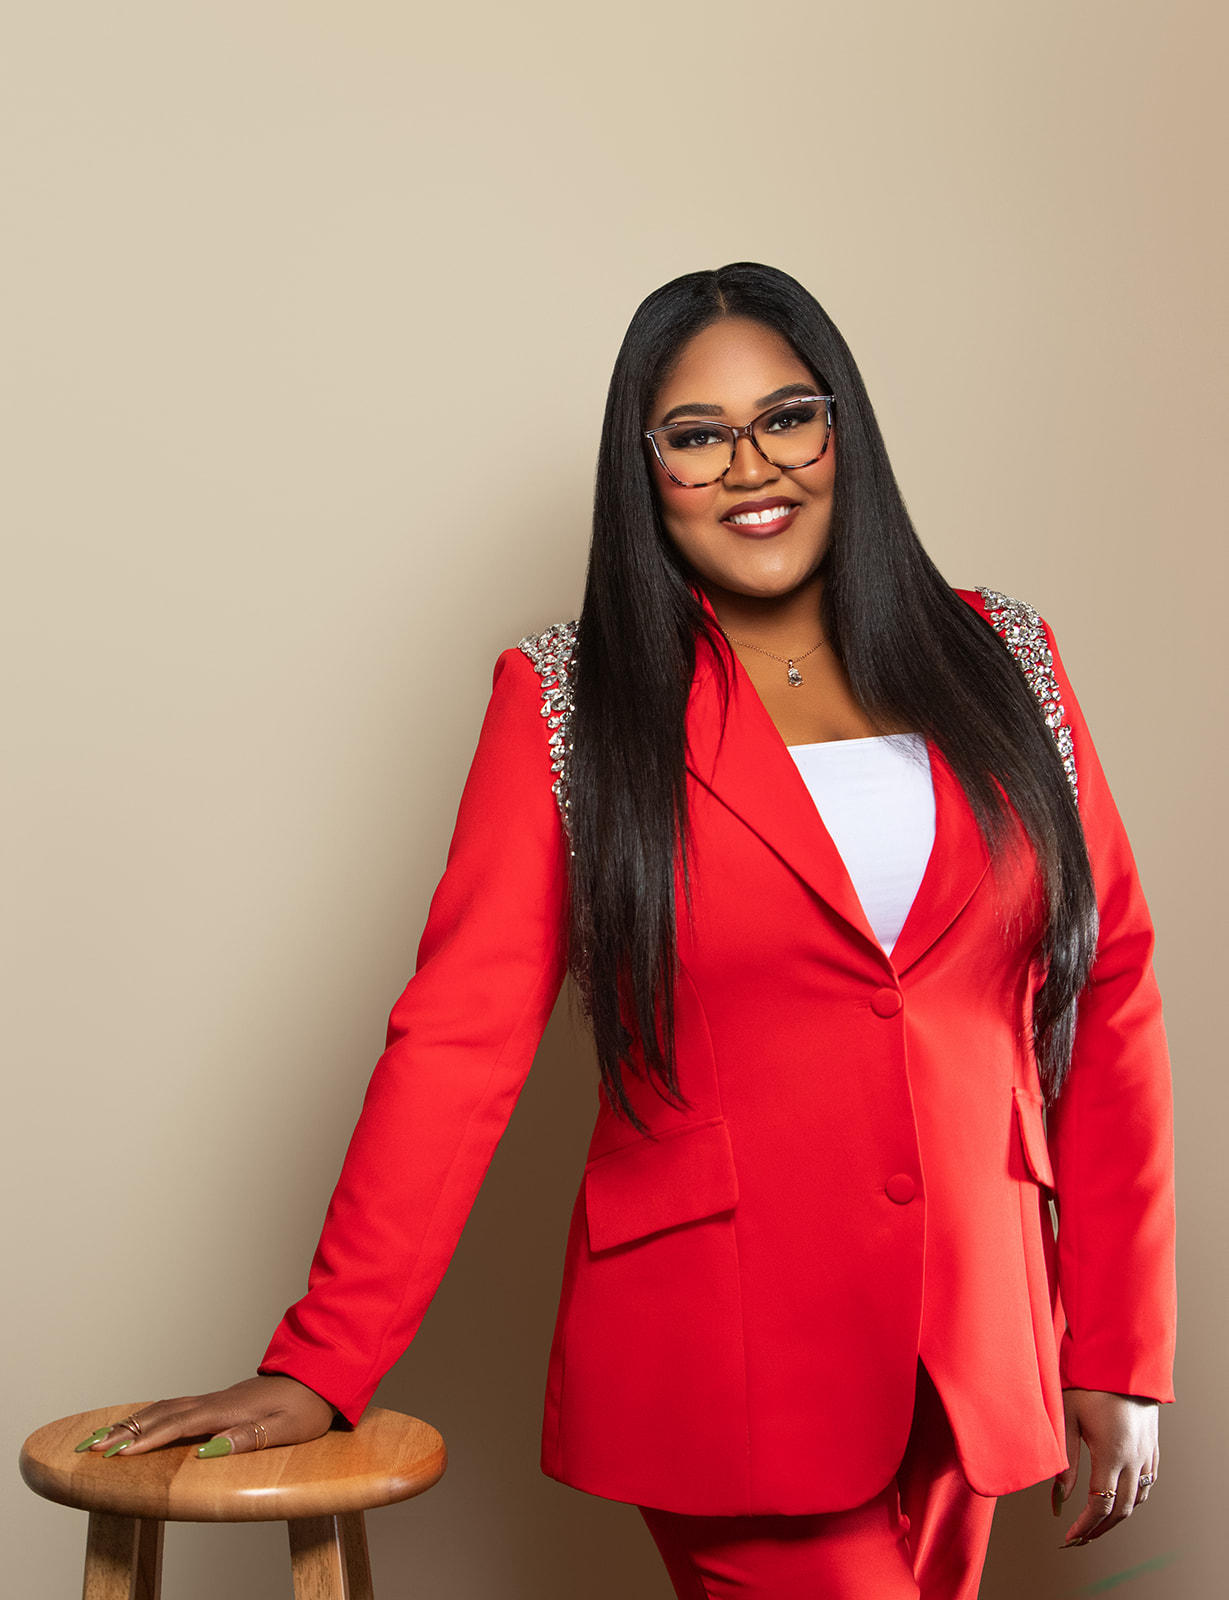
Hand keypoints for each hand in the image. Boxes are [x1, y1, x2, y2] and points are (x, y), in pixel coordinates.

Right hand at [75, 1374, 335, 1458]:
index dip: (148, 1441)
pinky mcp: (218, 1401)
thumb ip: (249, 1437)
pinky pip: (175, 1406)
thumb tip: (209, 1448)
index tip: (117, 1455)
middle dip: (125, 1432)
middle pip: (162, 1414)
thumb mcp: (286, 1428)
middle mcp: (216, 1401)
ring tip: (102, 1437)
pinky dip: (150, 1413)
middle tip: (90, 1448)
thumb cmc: (307, 1406)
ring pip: (165, 1407)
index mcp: (229, 1409)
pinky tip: (139, 1420)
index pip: (180, 1426)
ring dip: (132, 1422)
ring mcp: (215, 1398)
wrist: (320, 1376)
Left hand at [1052, 1388, 1158, 1546]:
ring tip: (1095, 1526)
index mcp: (1112, 1454)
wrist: (1122, 1361)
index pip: (1100, 1505)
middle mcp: (1134, 1460)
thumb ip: (1065, 1460)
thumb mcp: (1069, 1418)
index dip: (1084, 1525)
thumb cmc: (1089, 1384)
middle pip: (1122, 1511)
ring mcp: (1147, 1455)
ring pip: (1138, 1500)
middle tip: (1079, 1539)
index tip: (1068, 1536)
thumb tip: (1057, 1497)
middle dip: (1099, 1530)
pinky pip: (1147, 1484)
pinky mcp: (1152, 1448)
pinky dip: (1134, 1499)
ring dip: (1117, 1518)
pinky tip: (1120, 1501)